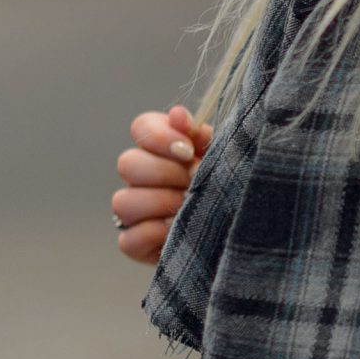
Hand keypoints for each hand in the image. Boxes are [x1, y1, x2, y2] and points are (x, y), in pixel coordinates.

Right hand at [112, 104, 212, 263]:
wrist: (237, 229)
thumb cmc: (228, 186)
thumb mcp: (220, 156)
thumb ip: (199, 135)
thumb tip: (177, 114)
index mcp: (160, 149)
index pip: (141, 127)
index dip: (160, 137)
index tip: (188, 151)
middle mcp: (140, 178)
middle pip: (127, 163)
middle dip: (164, 172)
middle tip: (193, 182)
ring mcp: (134, 212)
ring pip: (122, 201)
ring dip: (159, 202)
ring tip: (187, 206)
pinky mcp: (135, 244)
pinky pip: (128, 239)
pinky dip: (154, 233)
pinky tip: (177, 227)